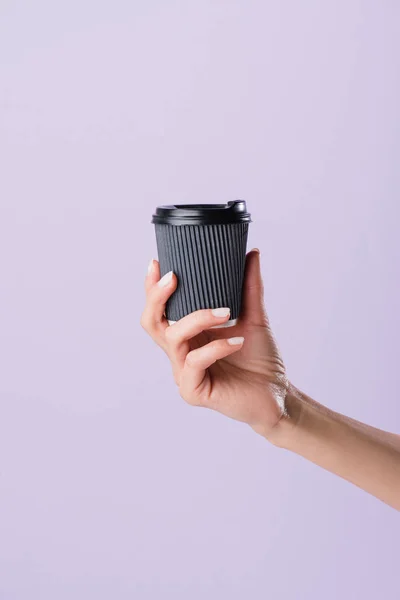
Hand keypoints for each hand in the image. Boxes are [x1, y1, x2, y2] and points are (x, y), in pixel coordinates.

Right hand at [141, 249, 288, 439]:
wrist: (277, 393)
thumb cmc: (260, 359)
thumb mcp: (255, 317)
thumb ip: (249, 287)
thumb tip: (251, 253)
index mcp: (188, 336)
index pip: (160, 310)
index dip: (152, 288)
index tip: (158, 262)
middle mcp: (180, 353)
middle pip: (152, 322)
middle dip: (157, 297)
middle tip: (174, 277)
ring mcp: (183, 373)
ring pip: (174, 338)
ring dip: (198, 318)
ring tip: (226, 311)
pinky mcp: (193, 391)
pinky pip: (195, 362)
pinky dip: (216, 347)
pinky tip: (237, 341)